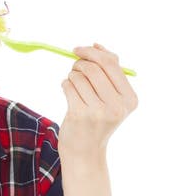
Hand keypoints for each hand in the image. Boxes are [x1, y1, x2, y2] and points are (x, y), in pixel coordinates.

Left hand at [58, 42, 137, 159]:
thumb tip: (96, 45)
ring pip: (78, 77)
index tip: (79, 49)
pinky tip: (68, 93)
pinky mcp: (79, 115)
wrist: (86, 150)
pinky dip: (65, 84)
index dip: (93, 52)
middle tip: (74, 67)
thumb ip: (108, 71)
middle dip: (79, 63)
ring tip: (73, 86)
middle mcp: (117, 106)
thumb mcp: (111, 98)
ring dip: (71, 76)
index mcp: (129, 99)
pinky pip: (68, 86)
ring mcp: (98, 111)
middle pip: (94, 68)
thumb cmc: (97, 118)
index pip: (111, 64)